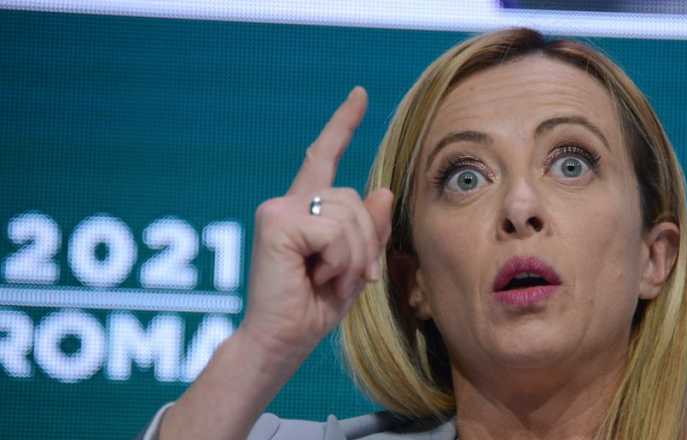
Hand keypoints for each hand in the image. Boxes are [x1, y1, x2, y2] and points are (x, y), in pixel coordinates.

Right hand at [240, 86, 392, 357]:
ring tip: (327, 280)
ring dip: (352, 257)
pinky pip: (335, 232)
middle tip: (345, 278)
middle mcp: (289, 203)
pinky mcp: (276, 222)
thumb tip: (383, 190)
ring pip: (350, 215)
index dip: (342, 125)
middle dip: (365, 243)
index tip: (359, 95)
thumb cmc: (314, 308)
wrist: (282, 341)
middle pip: (357, 199)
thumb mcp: (355, 266)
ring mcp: (279, 209)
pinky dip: (339, 261)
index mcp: (306, 210)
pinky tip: (316, 278)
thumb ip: (369, 230)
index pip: (324, 157)